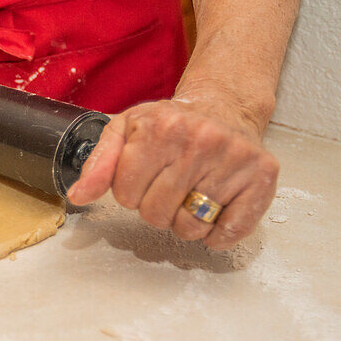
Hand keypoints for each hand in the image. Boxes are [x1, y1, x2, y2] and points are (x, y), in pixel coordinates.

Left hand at [66, 94, 278, 249]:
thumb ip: (98, 163)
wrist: (224, 107)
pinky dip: (217, 233)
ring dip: (185, 221)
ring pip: (191, 227)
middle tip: (169, 184)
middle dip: (156, 208)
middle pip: (156, 215)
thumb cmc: (171, 124)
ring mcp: (235, 159)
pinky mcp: (262, 177)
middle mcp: (201, 141)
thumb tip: (78, 196)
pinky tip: (214, 209)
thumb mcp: (126, 130)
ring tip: (191, 193)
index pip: (125, 194)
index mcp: (162, 128)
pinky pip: (229, 232)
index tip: (144, 175)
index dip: (130, 191)